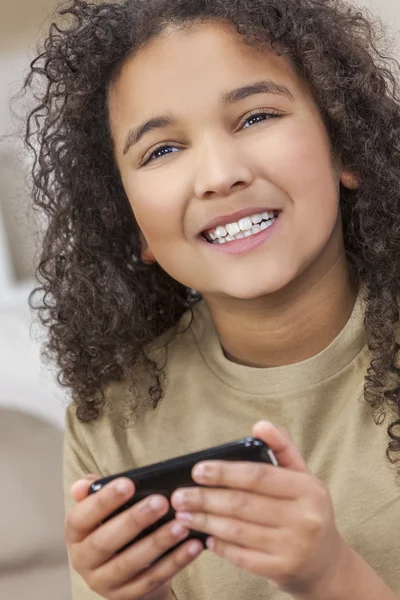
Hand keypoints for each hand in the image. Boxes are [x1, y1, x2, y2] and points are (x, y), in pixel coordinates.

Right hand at [66, 475, 202, 599]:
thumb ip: (96, 492)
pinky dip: (175, 562)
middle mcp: (84, 560)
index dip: (103, 501)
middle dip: (134, 520)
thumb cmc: (115, 526)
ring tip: (181, 525)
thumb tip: (83, 484)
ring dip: (158, 543)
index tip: (128, 483)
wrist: (126, 568)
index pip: (81, 516)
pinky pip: (152, 579)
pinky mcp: (128, 596)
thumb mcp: (103, 509)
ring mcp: (104, 582)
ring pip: (130, 564)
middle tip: (161, 501)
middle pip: (105, 542)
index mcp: (75, 534)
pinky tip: (192, 546)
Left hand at [171, 421, 346, 596]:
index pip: (259, 477)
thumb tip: (260, 425)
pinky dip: (219, 545)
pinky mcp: (281, 571)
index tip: (197, 470)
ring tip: (183, 514)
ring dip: (204, 521)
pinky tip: (205, 536)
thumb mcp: (302, 476)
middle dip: (205, 499)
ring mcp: (293, 548)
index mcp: (309, 490)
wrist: (325, 563)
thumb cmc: (306, 510)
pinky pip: (240, 556)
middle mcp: (305, 519)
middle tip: (178, 495)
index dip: (225, 472)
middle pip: (242, 504)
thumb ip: (282, 447)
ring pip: (237, 530)